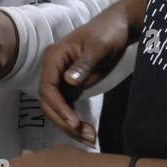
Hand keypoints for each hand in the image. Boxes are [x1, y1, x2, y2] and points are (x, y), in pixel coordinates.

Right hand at [38, 5, 131, 144]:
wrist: (119, 28)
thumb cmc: (108, 32)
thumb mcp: (98, 47)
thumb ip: (84, 64)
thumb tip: (68, 82)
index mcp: (54, 57)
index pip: (47, 88)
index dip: (58, 107)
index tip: (73, 122)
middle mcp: (53, 70)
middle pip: (49, 103)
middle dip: (64, 122)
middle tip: (85, 136)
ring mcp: (61, 80)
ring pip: (57, 109)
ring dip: (70, 126)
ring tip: (90, 138)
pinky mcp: (71, 88)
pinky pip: (68, 109)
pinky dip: (75, 122)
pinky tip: (88, 132)